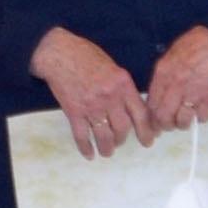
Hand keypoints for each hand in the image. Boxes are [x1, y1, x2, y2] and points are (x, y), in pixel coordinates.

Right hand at [31, 29, 147, 154]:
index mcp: (123, 85)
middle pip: (123, 128)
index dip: (146, 131)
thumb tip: (131, 106)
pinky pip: (82, 136)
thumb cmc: (86, 55)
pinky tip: (89, 154)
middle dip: (122, 139)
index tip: (148, 141)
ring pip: (104, 136)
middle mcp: (110, 98)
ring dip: (107, 148)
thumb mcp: (113, 67)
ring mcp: (91, 106)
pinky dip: (86, 148)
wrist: (58, 53)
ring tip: (107, 152)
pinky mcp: (74, 112)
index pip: (141, 114)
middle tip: (120, 143)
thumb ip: (123, 87)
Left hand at [142, 26, 207, 134]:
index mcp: (163, 75)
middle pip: (164, 118)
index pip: (151, 106)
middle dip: (165, 125)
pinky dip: (200, 116)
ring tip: (185, 116)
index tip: (155, 122)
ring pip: (183, 122)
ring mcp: (195, 92)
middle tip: (170, 123)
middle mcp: (177, 85)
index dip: (152, 119)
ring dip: (183, 122)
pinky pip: (202, 117)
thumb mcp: (167, 60)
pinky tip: (200, 107)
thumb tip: (154, 103)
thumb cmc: (191, 49)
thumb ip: (160, 81)